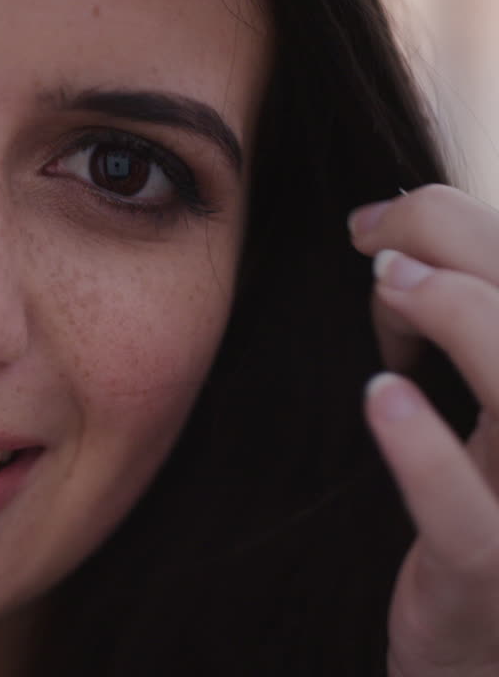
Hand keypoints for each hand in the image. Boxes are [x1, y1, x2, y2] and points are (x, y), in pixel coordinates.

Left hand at [349, 184, 498, 675]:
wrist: (474, 650)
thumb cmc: (469, 511)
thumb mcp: (480, 415)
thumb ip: (467, 332)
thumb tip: (399, 242)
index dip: (466, 224)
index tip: (381, 224)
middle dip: (459, 244)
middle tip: (373, 245)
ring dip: (460, 317)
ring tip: (386, 287)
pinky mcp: (485, 571)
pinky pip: (464, 512)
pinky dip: (424, 447)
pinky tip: (381, 392)